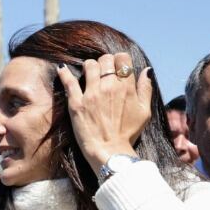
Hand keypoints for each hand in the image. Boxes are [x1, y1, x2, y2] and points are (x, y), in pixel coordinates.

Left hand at [55, 52, 152, 170]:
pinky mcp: (77, 103)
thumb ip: (146, 89)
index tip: (116, 66)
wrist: (109, 151)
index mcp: (127, 87)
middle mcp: (109, 87)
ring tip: (88, 73)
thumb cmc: (128, 134)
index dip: (119, 60)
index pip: (122, 58)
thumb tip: (147, 70)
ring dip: (89, 67)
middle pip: (105, 59)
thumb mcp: (144, 112)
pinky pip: (69, 82)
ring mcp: (92, 94)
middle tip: (102, 71)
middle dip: (104, 62)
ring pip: (89, 66)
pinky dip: (64, 74)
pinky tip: (62, 69)